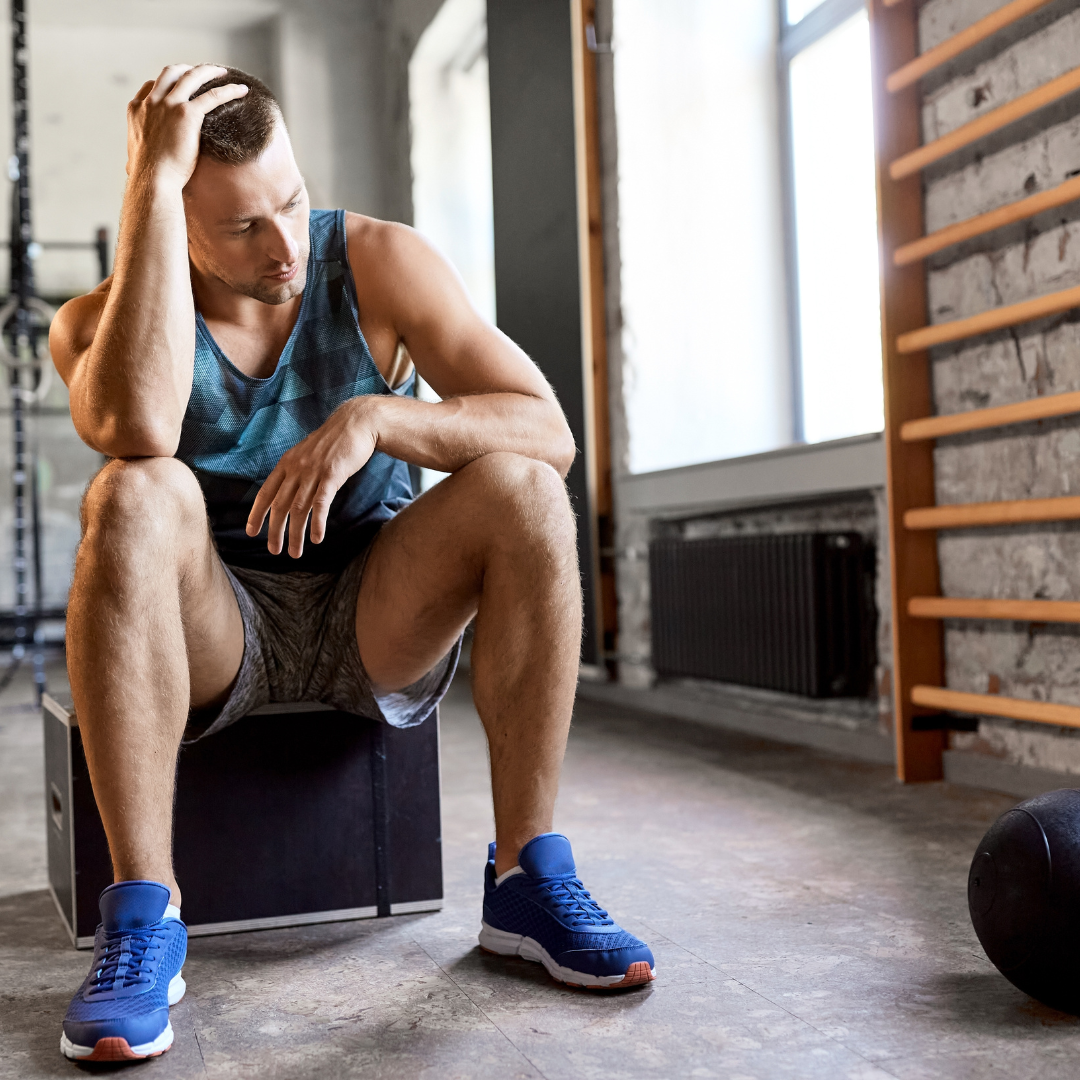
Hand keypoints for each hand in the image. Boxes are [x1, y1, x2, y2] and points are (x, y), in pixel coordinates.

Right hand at [126, 64, 248, 186]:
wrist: (153, 181)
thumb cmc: (147, 178)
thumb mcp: (134, 159)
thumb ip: (135, 154)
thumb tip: (129, 167)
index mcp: (136, 110)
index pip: (151, 85)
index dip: (167, 83)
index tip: (180, 85)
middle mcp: (150, 102)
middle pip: (170, 73)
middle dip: (187, 69)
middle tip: (203, 72)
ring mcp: (168, 105)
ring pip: (192, 77)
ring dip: (209, 71)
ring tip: (223, 73)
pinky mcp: (187, 114)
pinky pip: (212, 95)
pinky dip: (229, 90)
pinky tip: (242, 90)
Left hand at [246, 399, 380, 559]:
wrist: (356, 423)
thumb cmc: (334, 441)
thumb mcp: (308, 453)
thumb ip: (298, 471)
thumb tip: (291, 491)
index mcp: (287, 463)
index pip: (265, 492)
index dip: (257, 514)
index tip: (251, 532)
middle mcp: (296, 468)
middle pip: (280, 505)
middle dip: (276, 531)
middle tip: (275, 551)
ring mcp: (313, 471)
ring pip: (299, 509)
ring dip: (295, 534)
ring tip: (295, 553)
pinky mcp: (332, 475)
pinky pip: (321, 504)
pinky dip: (317, 523)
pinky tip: (316, 538)